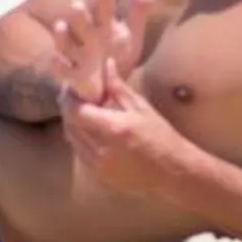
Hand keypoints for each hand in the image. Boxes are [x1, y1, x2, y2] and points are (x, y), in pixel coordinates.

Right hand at [50, 0, 155, 105]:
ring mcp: (78, 55)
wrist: (105, 86)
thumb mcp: (132, 33)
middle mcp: (88, 37)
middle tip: (77, 3)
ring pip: (67, 43)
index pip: (105, 8)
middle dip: (79, 15)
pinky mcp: (72, 75)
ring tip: (59, 25)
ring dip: (62, 35)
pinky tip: (54, 59)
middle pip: (82, 23)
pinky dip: (57, 65)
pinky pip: (62, 70)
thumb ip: (140, 7)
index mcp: (104, 25)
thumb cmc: (119, 54)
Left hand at [58, 58, 193, 197]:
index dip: (69, 99)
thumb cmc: (161, 137)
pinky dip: (80, 140)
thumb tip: (106, 64)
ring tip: (82, 111)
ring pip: (72, 141)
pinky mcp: (99, 176)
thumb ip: (119, 88)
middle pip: (70, 126)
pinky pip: (81, 154)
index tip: (71, 88)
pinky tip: (90, 131)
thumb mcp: (142, 108)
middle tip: (74, 96)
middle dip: (68, 110)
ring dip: (73, 125)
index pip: (76, 112)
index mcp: (113, 129)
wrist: (173, 171)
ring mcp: (98, 166)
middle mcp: (101, 150)